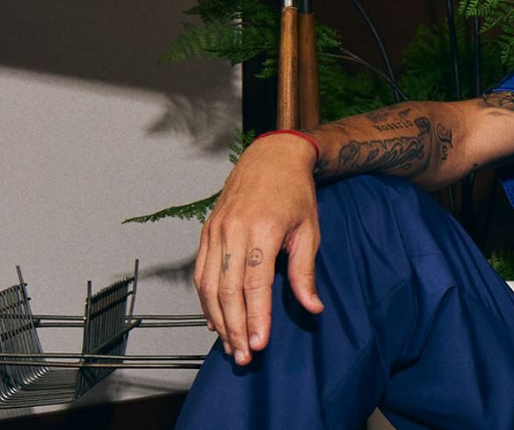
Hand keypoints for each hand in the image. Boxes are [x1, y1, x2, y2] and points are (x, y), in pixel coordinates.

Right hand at [193, 134, 324, 365]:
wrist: (272, 157)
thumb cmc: (294, 192)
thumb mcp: (309, 230)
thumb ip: (305, 271)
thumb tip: (312, 308)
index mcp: (262, 229)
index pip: (255, 283)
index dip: (256, 317)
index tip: (260, 343)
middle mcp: (233, 230)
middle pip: (227, 290)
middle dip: (234, 327)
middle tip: (244, 356)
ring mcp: (216, 229)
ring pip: (209, 285)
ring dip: (218, 320)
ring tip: (230, 346)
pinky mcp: (207, 230)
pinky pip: (200, 271)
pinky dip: (205, 300)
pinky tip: (215, 320)